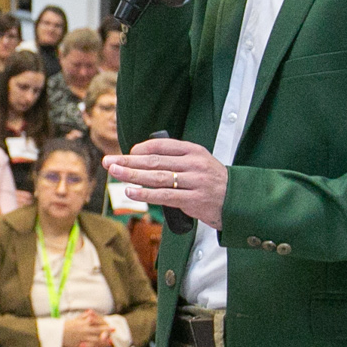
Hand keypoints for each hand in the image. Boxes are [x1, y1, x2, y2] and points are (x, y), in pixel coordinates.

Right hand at [61, 310, 113, 346]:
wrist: (57, 333)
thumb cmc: (66, 326)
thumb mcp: (74, 319)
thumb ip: (83, 316)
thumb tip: (90, 312)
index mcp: (83, 323)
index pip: (96, 322)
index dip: (104, 324)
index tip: (111, 324)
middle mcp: (84, 330)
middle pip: (98, 330)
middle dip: (107, 331)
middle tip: (114, 331)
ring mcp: (83, 338)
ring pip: (95, 340)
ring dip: (104, 341)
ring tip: (110, 342)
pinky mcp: (80, 344)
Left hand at [105, 137, 229, 230]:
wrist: (237, 200)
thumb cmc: (211, 182)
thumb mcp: (199, 162)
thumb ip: (176, 159)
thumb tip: (141, 159)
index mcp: (194, 151)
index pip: (162, 146)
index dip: (141, 148)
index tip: (127, 153)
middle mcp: (194, 164)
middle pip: (154, 161)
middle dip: (128, 161)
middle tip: (109, 161)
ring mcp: (194, 182)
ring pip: (157, 177)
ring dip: (132, 175)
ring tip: (114, 173)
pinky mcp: (193, 200)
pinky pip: (164, 196)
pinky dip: (145, 194)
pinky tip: (130, 191)